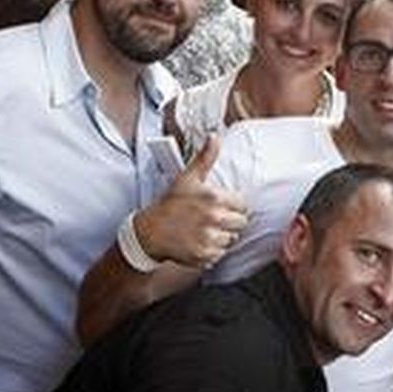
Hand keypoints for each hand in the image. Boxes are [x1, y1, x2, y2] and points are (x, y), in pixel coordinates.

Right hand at [134, 134, 249, 268]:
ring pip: (231, 239)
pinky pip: (221, 254)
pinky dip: (212, 251)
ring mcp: (209, 238)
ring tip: (202, 230)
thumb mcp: (187, 178)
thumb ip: (205, 157)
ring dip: (221, 237)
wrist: (149, 232)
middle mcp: (213, 218)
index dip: (232, 206)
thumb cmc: (170, 204)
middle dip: (228, 221)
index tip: (218, 206)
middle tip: (209, 219)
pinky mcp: (205, 255)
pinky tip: (198, 242)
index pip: (243, 205)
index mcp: (214, 198)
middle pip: (241, 223)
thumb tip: (215, 136)